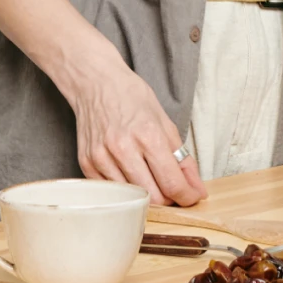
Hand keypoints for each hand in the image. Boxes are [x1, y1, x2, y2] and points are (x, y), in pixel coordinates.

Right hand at [69, 61, 207, 205]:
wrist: (96, 84)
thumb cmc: (132, 98)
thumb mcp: (165, 122)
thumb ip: (182, 158)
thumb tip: (196, 188)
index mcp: (148, 135)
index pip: (172, 183)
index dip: (187, 196)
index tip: (192, 196)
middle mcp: (123, 149)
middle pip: (153, 197)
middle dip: (170, 199)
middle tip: (174, 189)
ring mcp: (102, 158)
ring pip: (132, 198)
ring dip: (147, 196)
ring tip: (152, 180)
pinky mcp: (87, 164)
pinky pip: (113, 191)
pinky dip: (126, 190)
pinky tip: (131, 175)